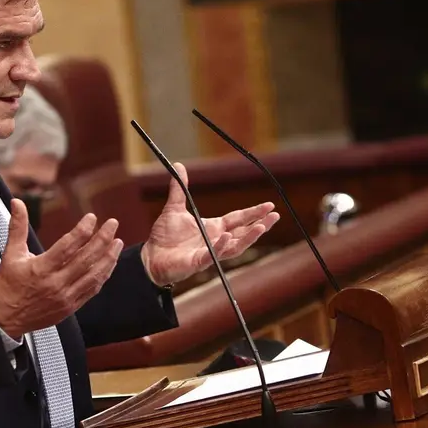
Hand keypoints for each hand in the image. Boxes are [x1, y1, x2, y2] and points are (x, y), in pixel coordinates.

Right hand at [0, 200, 122, 339]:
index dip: (82, 230)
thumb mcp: (10, 254)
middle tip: (112, 224)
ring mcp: (65, 297)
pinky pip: (92, 290)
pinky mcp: (70, 307)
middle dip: (102, 239)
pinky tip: (109, 263)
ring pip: (94, 275)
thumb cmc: (8, 286)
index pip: (68, 246)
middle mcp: (55, 283)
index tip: (92, 218)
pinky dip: (103, 275)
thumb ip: (17, 227)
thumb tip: (16, 203)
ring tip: (117, 242)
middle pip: (85, 259)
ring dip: (108, 257)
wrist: (5, 319)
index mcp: (41, 269)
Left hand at [141, 162, 278, 285]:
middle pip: (243, 233)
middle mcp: (215, 240)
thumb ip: (179, 188)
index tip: (270, 206)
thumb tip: (178, 166)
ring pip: (234, 246)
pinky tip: (227, 237)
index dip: (253, 213)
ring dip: (248, 237)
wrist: (151, 256)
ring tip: (262, 227)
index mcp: (213, 227)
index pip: (238, 219)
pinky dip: (220, 246)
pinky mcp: (199, 262)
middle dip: (260, 224)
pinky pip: (213, 255)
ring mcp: (209, 252)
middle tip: (275, 216)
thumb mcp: (174, 208)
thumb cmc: (164, 236)